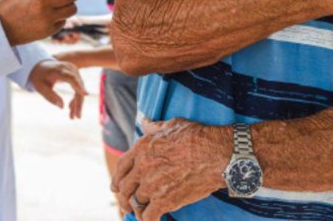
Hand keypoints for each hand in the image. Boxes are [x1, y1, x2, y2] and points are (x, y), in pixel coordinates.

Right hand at [0, 0, 79, 45]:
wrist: (0, 28)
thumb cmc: (12, 7)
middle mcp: (44, 3)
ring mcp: (47, 18)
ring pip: (71, 9)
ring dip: (70, 6)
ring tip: (63, 6)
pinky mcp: (48, 30)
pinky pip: (63, 22)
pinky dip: (60, 19)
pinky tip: (51, 18)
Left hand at [28, 59, 87, 119]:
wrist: (40, 67)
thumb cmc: (39, 77)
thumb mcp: (40, 87)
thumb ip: (50, 96)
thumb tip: (62, 107)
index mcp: (59, 70)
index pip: (71, 78)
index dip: (79, 86)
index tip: (85, 95)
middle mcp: (69, 69)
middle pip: (78, 86)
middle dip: (78, 102)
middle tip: (77, 117)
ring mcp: (73, 71)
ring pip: (80, 89)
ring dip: (77, 103)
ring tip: (72, 116)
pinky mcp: (75, 75)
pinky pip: (78, 88)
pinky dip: (75, 98)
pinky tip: (70, 107)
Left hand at [111, 117, 229, 220]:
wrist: (217, 155)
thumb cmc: (198, 137)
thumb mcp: (172, 125)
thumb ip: (154, 127)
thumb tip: (144, 122)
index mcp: (142, 148)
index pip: (121, 167)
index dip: (117, 178)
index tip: (115, 187)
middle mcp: (143, 167)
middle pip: (124, 187)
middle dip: (124, 197)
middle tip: (127, 205)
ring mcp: (152, 185)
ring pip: (135, 202)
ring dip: (138, 209)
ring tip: (142, 213)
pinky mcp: (165, 201)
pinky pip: (148, 216)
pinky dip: (148, 220)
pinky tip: (153, 220)